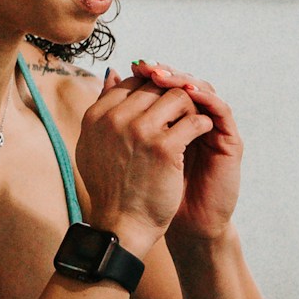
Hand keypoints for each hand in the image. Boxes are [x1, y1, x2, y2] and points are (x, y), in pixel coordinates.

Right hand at [74, 72, 213, 250]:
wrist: (123, 226)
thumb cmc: (112, 188)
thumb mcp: (95, 143)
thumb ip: (102, 107)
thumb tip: (113, 72)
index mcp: (96, 116)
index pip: (131, 83)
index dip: (152, 91)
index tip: (162, 109)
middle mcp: (114, 119)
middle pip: (155, 86)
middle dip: (172, 97)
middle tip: (182, 115)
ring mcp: (139, 131)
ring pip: (178, 97)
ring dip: (190, 109)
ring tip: (192, 125)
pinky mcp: (164, 147)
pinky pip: (194, 121)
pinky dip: (203, 126)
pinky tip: (202, 137)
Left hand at [125, 59, 242, 242]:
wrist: (165, 225)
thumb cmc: (145, 192)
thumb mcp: (129, 147)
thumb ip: (123, 113)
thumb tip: (110, 75)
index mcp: (170, 120)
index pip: (164, 85)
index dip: (151, 74)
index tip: (134, 66)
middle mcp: (192, 121)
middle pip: (183, 83)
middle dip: (166, 73)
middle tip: (148, 67)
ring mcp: (212, 129)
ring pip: (203, 91)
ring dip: (184, 81)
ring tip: (164, 77)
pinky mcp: (228, 142)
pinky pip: (221, 111)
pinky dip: (206, 98)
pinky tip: (189, 93)